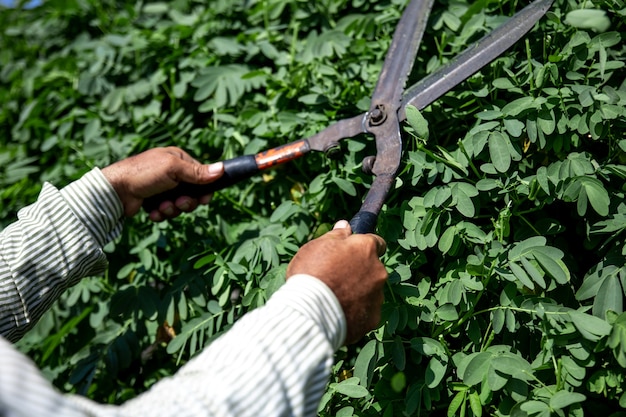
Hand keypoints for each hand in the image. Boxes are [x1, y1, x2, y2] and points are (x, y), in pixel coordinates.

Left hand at [101, 147, 223, 220]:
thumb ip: (197, 172)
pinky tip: (152, 211)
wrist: (115, 191)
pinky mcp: (153, 201)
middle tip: (177, 203)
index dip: (204, 190)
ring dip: (172, 209)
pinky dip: (161, 214)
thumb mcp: (173, 169)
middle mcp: (172, 173)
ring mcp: (162, 188)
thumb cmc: (144, 173)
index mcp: (178, 160)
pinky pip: (166, 212)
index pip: (201, 176)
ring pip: (180, 205)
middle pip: (192, 194)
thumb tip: (222, 169)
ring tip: (161, 207)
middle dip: (186, 202)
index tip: (204, 200)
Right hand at [286, 220, 387, 344]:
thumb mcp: (316, 246)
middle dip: (361, 272)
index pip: (377, 242)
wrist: (309, 312)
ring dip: (359, 293)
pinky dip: (357, 312)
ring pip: (371, 291)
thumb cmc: (310, 274)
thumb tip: (346, 225)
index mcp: (366, 248)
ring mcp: (378, 297)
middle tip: (338, 278)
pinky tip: (338, 313)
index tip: (353, 253)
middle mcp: (378, 271)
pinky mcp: (373, 319)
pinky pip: (367, 313)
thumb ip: (336, 235)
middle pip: (374, 269)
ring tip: (335, 299)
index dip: (364, 248)